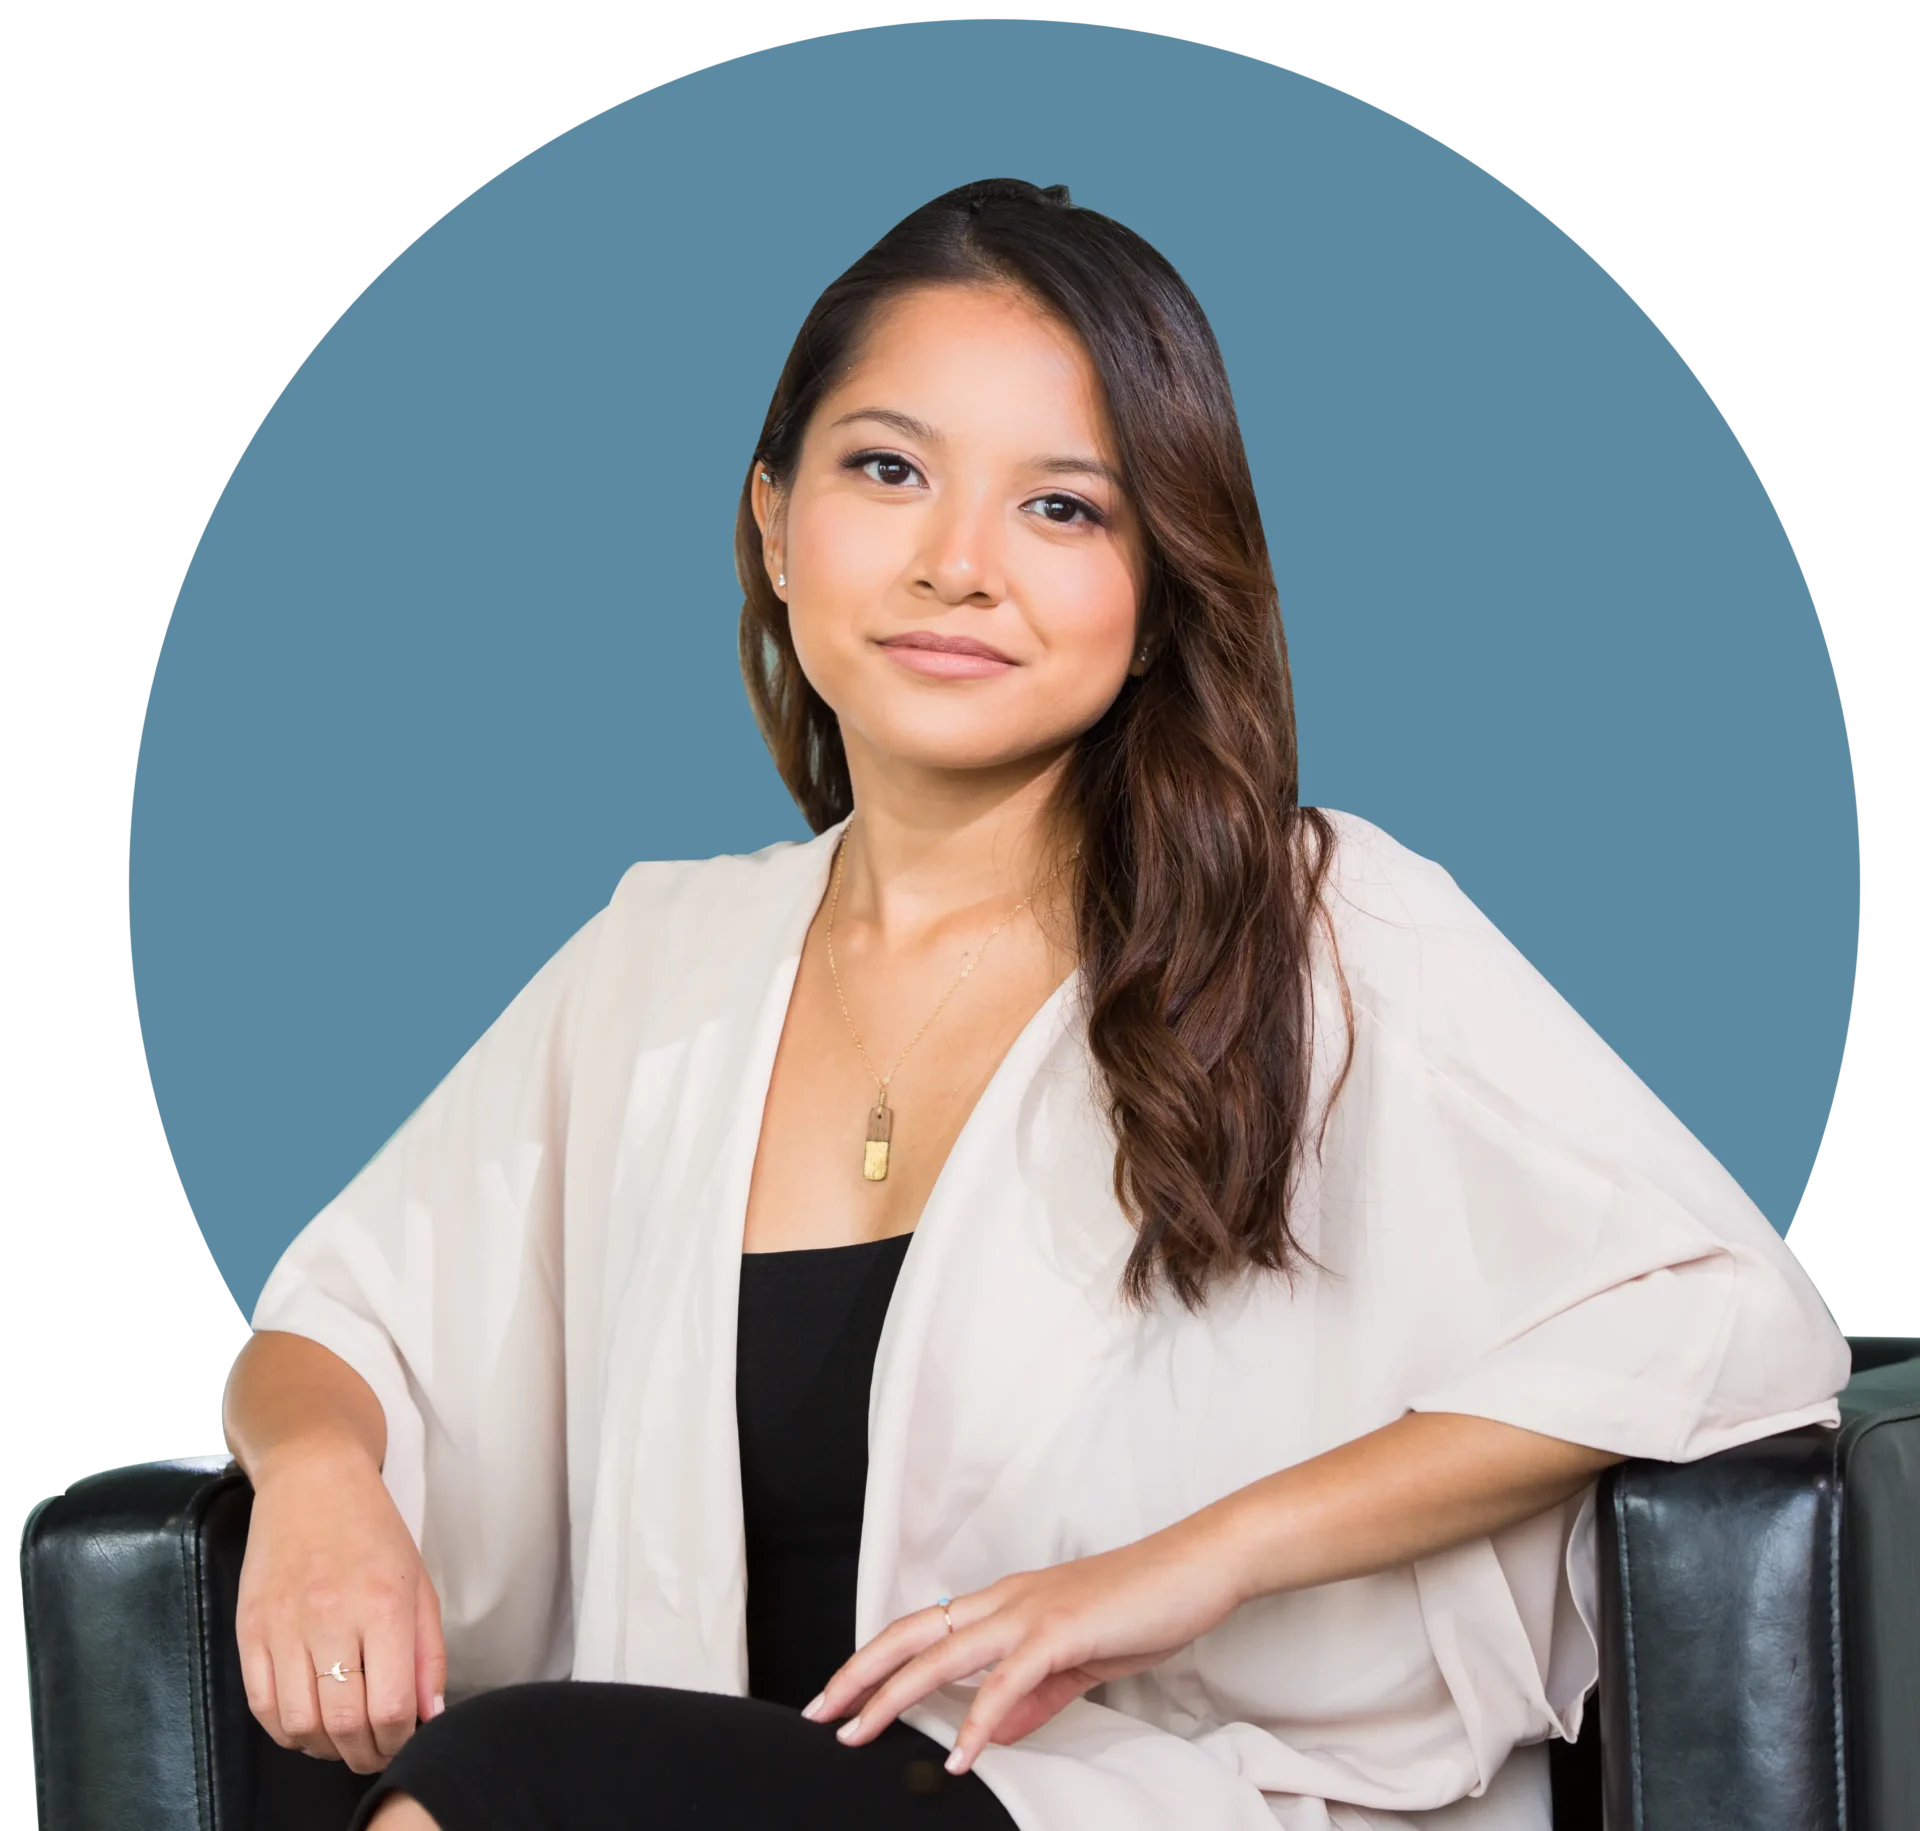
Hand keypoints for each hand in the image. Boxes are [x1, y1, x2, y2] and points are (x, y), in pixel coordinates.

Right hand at [234, 1436, 446, 1773]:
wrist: (312, 1479)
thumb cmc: (373, 1530)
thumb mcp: (419, 1583)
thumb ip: (427, 1653)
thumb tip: (429, 1715)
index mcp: (383, 1605)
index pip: (389, 1706)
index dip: (397, 1740)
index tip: (402, 1740)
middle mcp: (331, 1618)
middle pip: (344, 1724)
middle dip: (364, 1753)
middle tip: (374, 1752)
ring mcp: (283, 1625)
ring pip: (300, 1725)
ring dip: (325, 1748)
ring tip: (342, 1740)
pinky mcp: (249, 1629)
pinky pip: (262, 1705)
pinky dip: (287, 1730)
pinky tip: (308, 1724)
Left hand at [802, 1521, 1239, 1774]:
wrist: (1196, 1566)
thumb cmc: (1143, 1604)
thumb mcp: (1079, 1659)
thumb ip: (1035, 1695)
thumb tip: (997, 1732)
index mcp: (1007, 1602)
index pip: (924, 1629)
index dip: (878, 1659)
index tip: (844, 1695)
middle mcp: (1006, 1600)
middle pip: (912, 1634)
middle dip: (860, 1674)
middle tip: (821, 1713)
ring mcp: (1030, 1612)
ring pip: (942, 1655)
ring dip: (894, 1696)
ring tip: (861, 1734)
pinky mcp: (1060, 1631)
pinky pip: (1006, 1682)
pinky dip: (977, 1722)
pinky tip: (959, 1755)